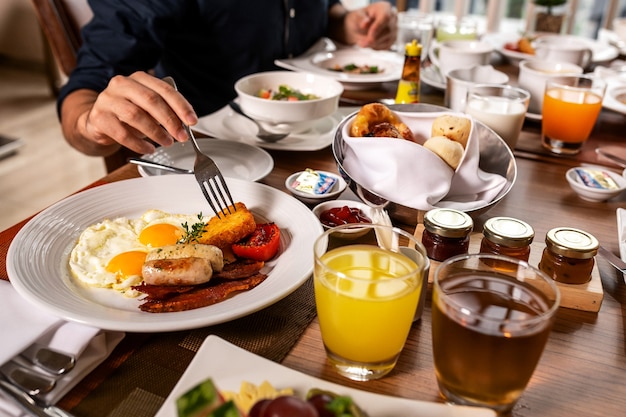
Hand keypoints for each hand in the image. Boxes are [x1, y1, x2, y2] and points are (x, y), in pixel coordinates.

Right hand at [62, 71, 197, 155]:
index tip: (192, 121)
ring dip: (156, 133)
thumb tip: (184, 124)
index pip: (164, 89)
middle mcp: (122, 84)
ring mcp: (108, 99)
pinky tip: (149, 149)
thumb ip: (165, 111)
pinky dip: (139, 144)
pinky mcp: (99, 117)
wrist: (98, 121)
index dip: (181, 106)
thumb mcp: (148, 108)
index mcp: (139, 79)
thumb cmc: (128, 114)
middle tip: (181, 136)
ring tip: (167, 142)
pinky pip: (122, 133)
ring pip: (136, 116)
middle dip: (170, 121)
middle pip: (151, 100)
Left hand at [345, 2, 397, 49]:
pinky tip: (369, 43)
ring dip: (373, 44)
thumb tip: (365, 24)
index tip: (369, 35)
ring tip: (362, 42)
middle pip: (387, 30)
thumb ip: (360, 19)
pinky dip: (376, 47)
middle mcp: (392, 18)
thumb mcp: (356, 16)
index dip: (378, 27)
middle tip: (361, 43)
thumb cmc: (359, 19)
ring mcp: (394, 29)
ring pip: (387, 40)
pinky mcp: (392, 40)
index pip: (385, 17)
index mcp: (384, 8)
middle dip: (374, 39)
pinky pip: (386, 46)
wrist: (360, 27)